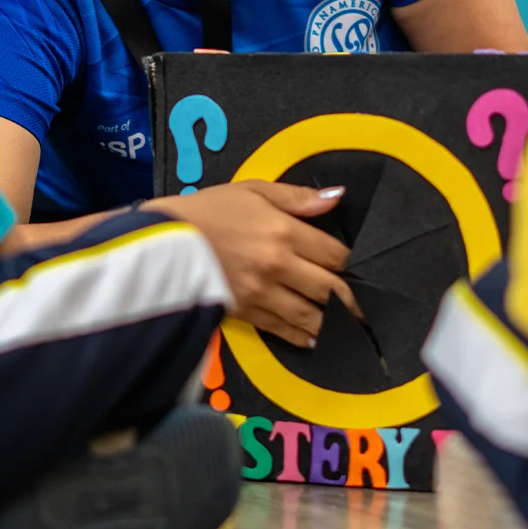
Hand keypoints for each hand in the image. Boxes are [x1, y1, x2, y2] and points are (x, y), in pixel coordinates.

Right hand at [148, 181, 359, 347]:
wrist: (162, 240)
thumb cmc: (207, 210)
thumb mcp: (252, 189)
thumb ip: (297, 197)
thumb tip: (337, 197)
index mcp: (283, 232)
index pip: (335, 254)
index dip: (351, 262)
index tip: (355, 266)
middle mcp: (278, 266)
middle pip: (331, 290)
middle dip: (352, 299)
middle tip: (365, 305)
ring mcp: (262, 294)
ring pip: (312, 316)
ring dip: (333, 322)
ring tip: (349, 325)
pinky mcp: (246, 314)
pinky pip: (283, 330)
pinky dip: (303, 337)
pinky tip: (315, 339)